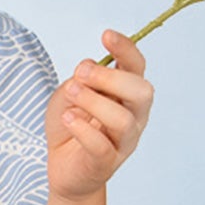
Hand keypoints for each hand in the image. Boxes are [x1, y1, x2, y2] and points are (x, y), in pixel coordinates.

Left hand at [47, 30, 152, 200]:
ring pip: (123, 119)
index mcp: (126, 95)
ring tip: (71, 95)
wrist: (63, 169)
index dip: (126, 49)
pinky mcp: (106, 162)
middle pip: (141, 91)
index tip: (106, 35)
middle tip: (79, 74)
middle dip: (109, 77)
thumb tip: (88, 65)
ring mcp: (123, 141)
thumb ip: (78, 81)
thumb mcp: (67, 96)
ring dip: (93, 101)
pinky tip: (68, 119)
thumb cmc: (70, 127)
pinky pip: (101, 145)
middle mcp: (133, 116)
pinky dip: (82, 129)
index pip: (136, 68)